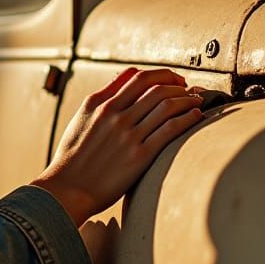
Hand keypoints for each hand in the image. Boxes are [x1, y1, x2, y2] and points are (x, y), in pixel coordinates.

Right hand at [30, 67, 202, 226]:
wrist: (68, 188)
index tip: (173, 79)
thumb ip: (104, 95)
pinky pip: (170, 130)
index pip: (138, 77)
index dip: (161, 74)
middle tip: (189, 89)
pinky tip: (195, 117)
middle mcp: (116, 116)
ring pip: (167, 106)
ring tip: (197, 102)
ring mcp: (128, 135)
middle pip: (157, 88)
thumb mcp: (82, 117)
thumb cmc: (73, 155)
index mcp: (101, 104)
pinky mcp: (139, 156)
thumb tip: (125, 78)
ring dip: (188, 100)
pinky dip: (187, 119)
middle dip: (179, 85)